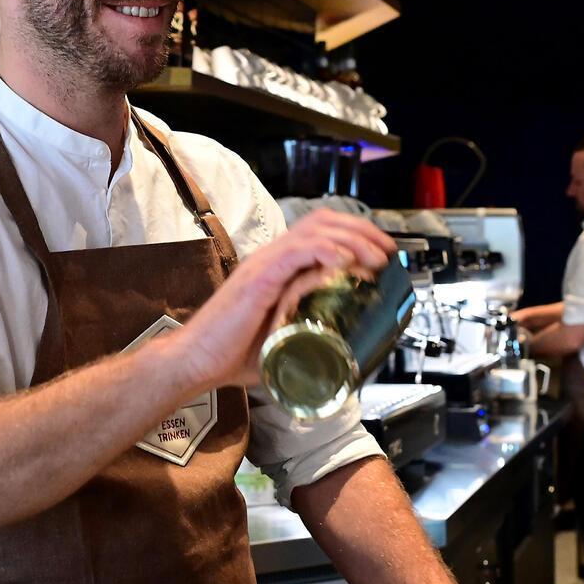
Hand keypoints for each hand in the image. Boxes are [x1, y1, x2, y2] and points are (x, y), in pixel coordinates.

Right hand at [168, 210, 394, 391]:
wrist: (196, 361)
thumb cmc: (233, 354)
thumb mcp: (284, 338)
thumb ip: (309, 330)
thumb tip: (344, 348)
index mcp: (277, 267)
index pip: (320, 231)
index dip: (354, 234)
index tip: (381, 252)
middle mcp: (271, 258)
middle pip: (322, 221)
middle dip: (361, 230)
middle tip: (387, 251)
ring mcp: (263, 265)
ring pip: (314, 232)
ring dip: (351, 240)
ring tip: (374, 257)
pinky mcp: (258, 278)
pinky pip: (295, 253)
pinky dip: (324, 252)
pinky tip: (344, 261)